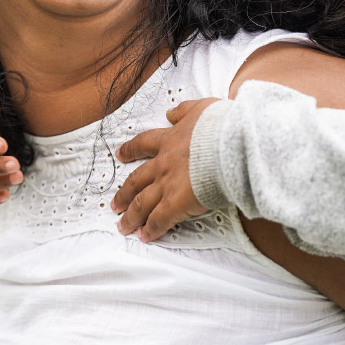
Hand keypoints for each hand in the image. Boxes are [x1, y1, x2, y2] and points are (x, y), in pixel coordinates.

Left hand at [111, 98, 218, 241]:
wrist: (230, 143)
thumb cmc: (220, 126)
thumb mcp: (201, 108)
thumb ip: (184, 110)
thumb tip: (170, 112)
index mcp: (170, 139)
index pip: (144, 144)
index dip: (131, 150)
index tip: (121, 155)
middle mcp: (163, 163)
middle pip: (136, 180)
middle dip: (124, 193)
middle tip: (115, 203)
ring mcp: (167, 184)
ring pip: (142, 203)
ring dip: (131, 216)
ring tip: (123, 226)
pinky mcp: (176, 203)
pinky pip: (158, 220)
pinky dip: (150, 230)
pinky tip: (145, 236)